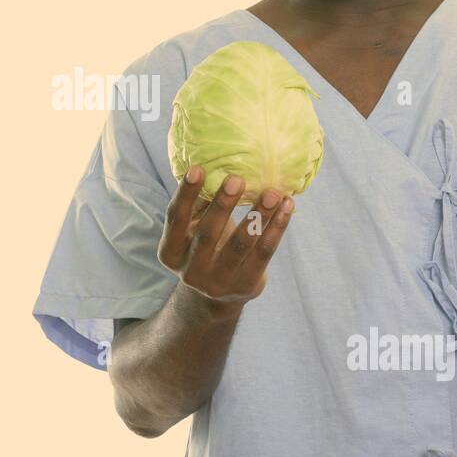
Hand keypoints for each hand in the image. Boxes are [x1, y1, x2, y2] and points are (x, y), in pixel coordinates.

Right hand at [157, 166, 293, 306]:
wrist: (220, 292)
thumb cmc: (206, 246)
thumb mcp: (194, 230)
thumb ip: (199, 205)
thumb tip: (214, 164)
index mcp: (170, 252)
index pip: (175, 219)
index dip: (186, 194)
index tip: (198, 168)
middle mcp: (190, 271)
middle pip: (207, 233)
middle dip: (223, 204)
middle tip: (237, 179)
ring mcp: (218, 282)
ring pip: (241, 244)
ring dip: (259, 215)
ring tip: (273, 193)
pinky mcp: (246, 285)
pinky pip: (264, 253)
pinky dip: (276, 228)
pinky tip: (286, 208)